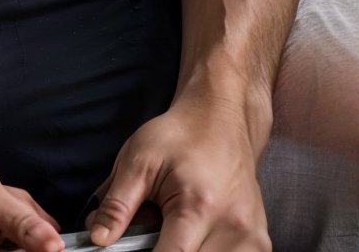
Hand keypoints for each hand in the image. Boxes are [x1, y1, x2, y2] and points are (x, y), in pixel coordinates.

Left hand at [85, 96, 269, 251]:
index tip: (130, 249)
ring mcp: (252, 237)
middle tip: (153, 233)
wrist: (220, 119)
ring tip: (174, 234)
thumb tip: (98, 239)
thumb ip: (117, 204)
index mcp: (199, 205)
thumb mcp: (139, 160)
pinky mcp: (260, 242)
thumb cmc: (179, 136)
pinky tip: (195, 238)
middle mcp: (234, 226)